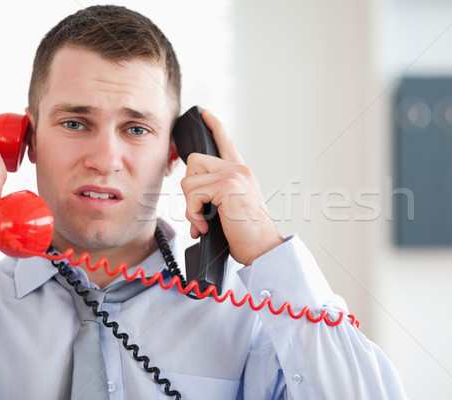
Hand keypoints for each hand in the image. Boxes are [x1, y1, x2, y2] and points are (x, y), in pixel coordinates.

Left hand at [180, 109, 283, 265]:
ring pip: (190, 180)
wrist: (262, 248)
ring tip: (204, 221)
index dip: (215, 127)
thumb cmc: (247, 234)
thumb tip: (193, 192)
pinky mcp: (228, 186)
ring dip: (190, 206)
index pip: (226, 144)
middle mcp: (240, 170)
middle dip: (190, 190)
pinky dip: (194, 213)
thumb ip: (218, 193)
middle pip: (194, 162)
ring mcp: (235, 175)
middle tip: (200, 212)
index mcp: (242, 174)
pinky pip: (193, 194)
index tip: (206, 114)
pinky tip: (206, 224)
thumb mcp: (233, 207)